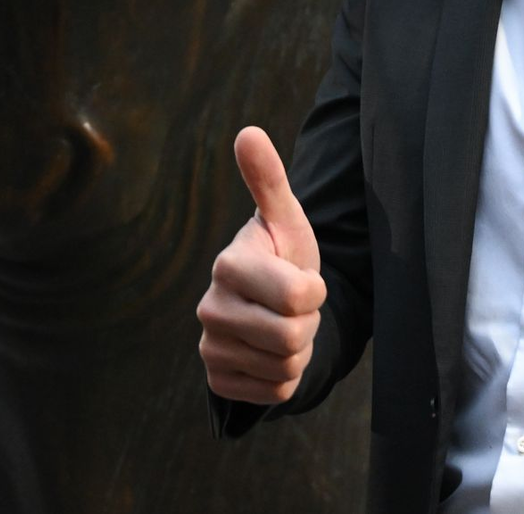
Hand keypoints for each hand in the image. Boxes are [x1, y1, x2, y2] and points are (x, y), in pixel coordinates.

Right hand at [197, 126, 324, 404]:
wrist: (271, 307)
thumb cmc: (282, 254)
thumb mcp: (285, 219)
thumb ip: (269, 178)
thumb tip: (248, 131)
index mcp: (227, 264)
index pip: (298, 296)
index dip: (314, 290)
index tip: (301, 277)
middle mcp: (210, 308)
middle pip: (292, 336)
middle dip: (306, 322)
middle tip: (292, 306)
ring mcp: (210, 349)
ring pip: (285, 366)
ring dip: (297, 349)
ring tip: (282, 324)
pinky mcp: (219, 382)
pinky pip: (275, 392)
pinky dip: (284, 377)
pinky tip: (270, 351)